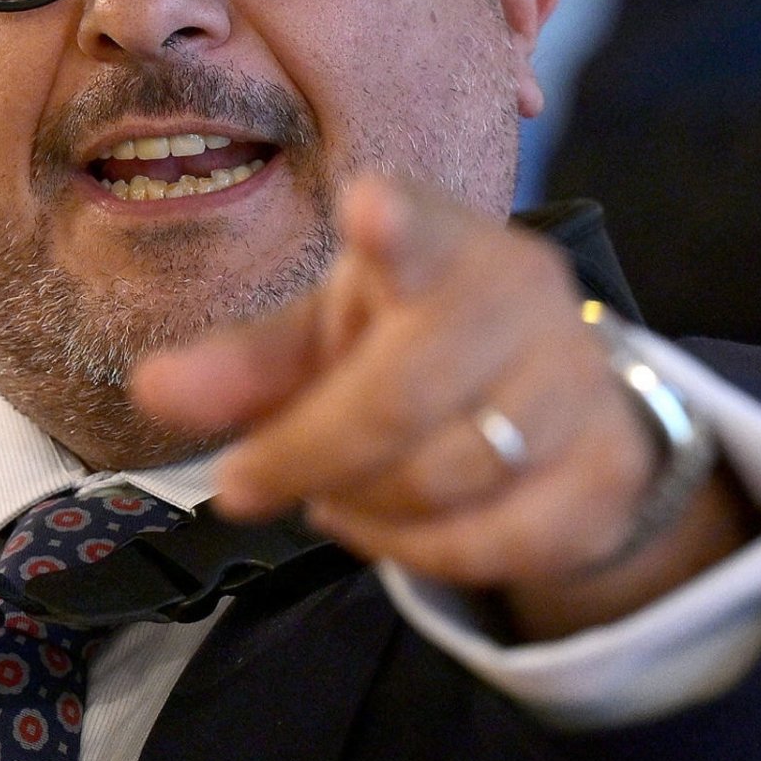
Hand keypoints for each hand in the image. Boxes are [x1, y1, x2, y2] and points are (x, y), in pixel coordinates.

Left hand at [131, 177, 749, 640]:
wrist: (561, 408)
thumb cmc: (415, 348)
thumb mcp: (324, 339)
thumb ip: (244, 365)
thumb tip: (151, 390)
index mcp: (444, 243)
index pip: (421, 228)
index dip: (396, 228)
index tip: (366, 208)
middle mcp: (525, 296)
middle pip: (403, 396)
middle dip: (306, 455)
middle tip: (243, 485)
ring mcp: (580, 382)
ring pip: (447, 478)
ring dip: (362, 508)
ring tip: (329, 496)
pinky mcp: (609, 468)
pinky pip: (498, 541)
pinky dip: (422, 552)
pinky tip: (390, 529)